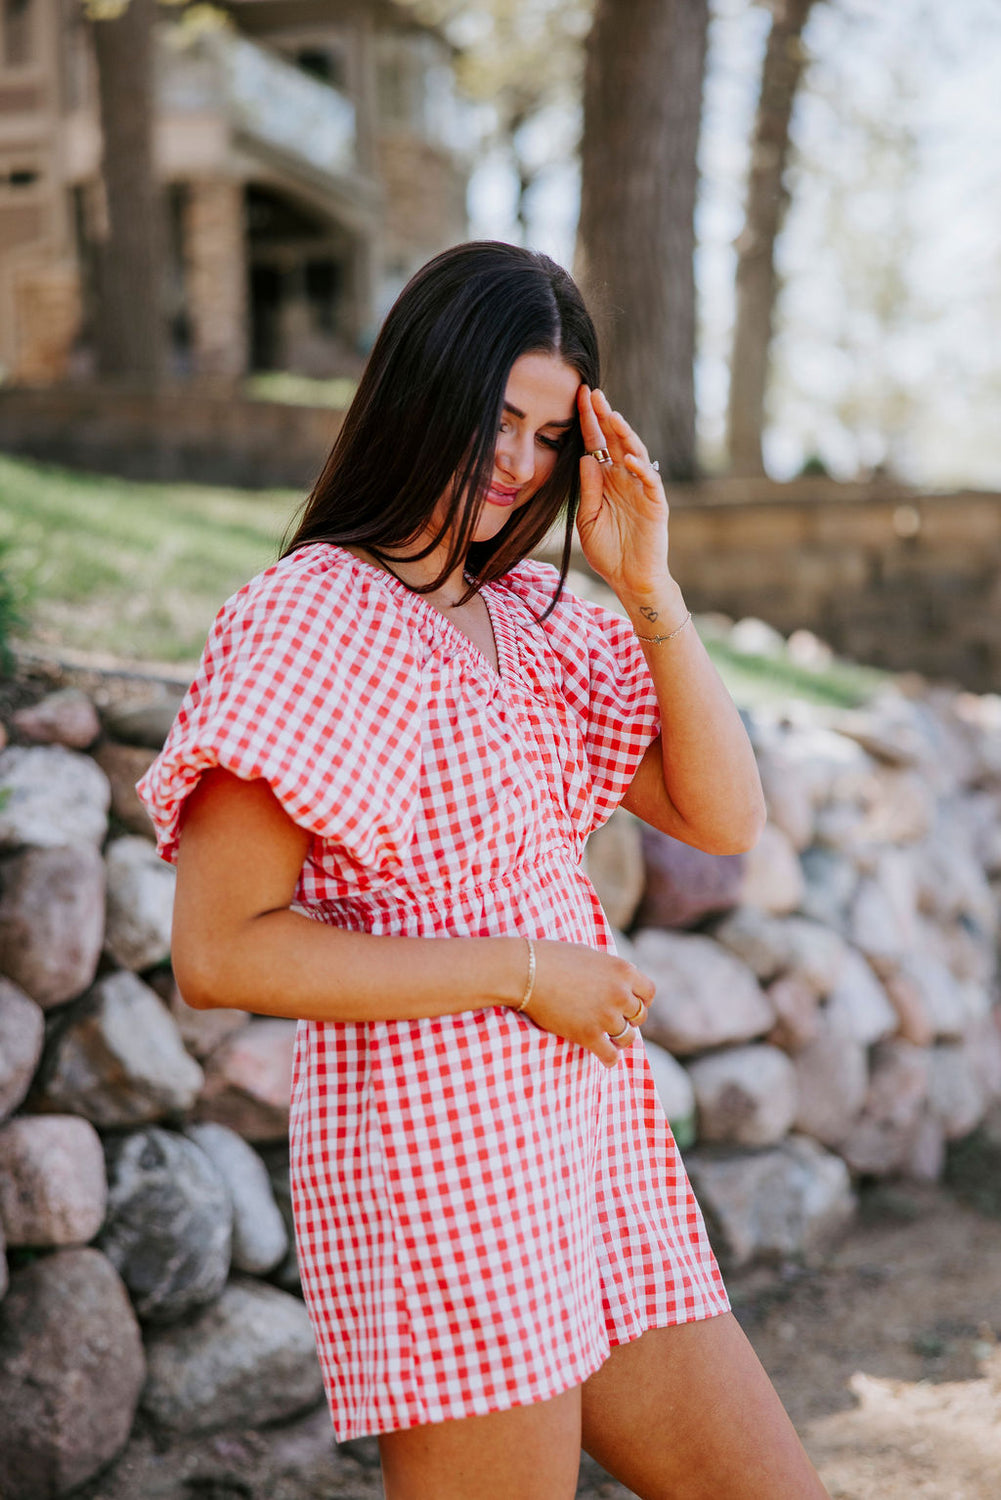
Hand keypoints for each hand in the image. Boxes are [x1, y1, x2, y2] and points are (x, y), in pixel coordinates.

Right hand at [518, 939, 653, 1067]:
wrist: (526, 971)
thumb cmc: (553, 958)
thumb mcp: (591, 955)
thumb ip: (610, 970)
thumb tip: (623, 982)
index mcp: (623, 970)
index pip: (649, 993)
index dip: (641, 1001)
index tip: (630, 1005)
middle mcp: (620, 994)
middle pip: (639, 1016)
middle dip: (627, 1019)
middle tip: (612, 1020)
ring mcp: (606, 1016)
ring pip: (627, 1037)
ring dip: (618, 1038)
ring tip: (607, 1038)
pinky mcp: (589, 1035)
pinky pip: (610, 1056)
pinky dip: (609, 1059)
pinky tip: (603, 1057)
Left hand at [575, 386, 671, 598]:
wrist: (629, 579)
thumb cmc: (608, 552)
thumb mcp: (587, 520)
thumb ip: (587, 490)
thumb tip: (584, 458)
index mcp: (606, 482)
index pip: (596, 445)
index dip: (588, 422)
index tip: (577, 398)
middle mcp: (624, 479)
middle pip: (614, 442)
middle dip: (605, 417)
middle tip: (593, 393)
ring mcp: (642, 490)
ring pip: (635, 454)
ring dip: (624, 434)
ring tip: (612, 416)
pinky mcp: (656, 504)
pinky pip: (651, 482)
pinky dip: (642, 469)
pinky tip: (629, 458)